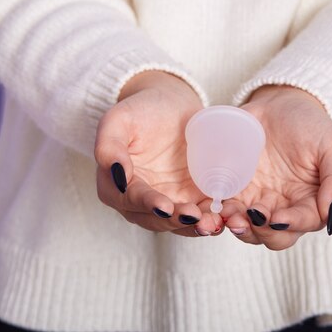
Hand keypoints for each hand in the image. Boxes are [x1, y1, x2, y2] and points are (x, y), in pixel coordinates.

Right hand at [94, 70, 223, 236]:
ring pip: (178, 223)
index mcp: (115, 186)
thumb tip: (118, 174)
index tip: (164, 207)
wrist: (172, 105)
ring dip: (195, 226)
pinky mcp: (190, 200)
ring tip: (212, 223)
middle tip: (194, 216)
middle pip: (155, 219)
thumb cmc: (141, 110)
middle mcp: (139, 201)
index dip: (147, 204)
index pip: (130, 199)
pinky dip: (210, 219)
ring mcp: (167, 202)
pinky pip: (199, 214)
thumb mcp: (119, 119)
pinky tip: (223, 217)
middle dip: (175, 220)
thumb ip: (109, 145)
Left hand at [221, 85, 331, 249]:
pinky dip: (221, 212)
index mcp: (310, 202)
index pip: (303, 223)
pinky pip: (226, 208)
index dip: (291, 225)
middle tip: (250, 218)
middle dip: (261, 232)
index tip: (277, 219)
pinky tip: (217, 206)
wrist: (280, 103)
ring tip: (231, 215)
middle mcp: (282, 207)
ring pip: (247, 228)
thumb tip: (331, 214)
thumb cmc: (311, 125)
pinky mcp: (233, 189)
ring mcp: (256, 200)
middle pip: (273, 236)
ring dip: (239, 226)